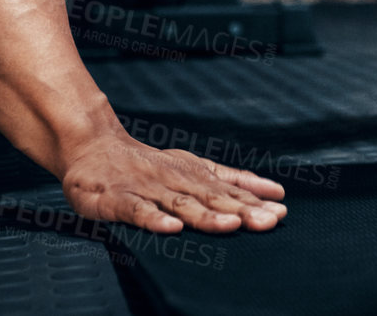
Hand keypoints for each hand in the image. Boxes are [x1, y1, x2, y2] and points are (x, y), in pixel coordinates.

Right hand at [60, 132, 287, 233]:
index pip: (231, 191)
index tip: (281, 211)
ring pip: (182, 204)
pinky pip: (138, 211)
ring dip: (207, 215)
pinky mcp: (119, 199)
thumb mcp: (196, 167)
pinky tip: (173, 229)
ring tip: (231, 225)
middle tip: (268, 221)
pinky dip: (155, 219)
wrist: (95, 147)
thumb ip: (233, 180)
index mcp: (197, 175)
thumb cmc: (150, 164)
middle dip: (242, 211)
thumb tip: (275, 191)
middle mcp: (177, 181)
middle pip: (213, 198)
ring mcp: (149, 189)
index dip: (256, 202)